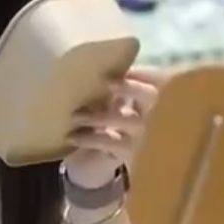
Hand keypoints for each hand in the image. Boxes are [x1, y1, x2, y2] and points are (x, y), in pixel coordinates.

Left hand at [63, 68, 164, 190]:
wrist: (86, 163)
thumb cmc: (90, 126)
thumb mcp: (94, 103)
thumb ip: (99, 86)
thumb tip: (92, 59)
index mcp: (133, 97)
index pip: (152, 78)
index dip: (143, 71)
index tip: (123, 65)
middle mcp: (140, 113)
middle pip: (150, 95)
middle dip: (130, 87)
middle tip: (107, 84)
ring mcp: (136, 135)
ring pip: (131, 120)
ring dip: (101, 115)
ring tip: (74, 115)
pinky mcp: (124, 153)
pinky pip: (114, 143)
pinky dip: (91, 138)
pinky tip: (71, 136)